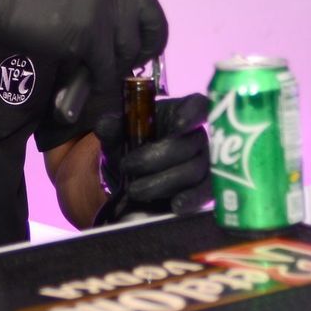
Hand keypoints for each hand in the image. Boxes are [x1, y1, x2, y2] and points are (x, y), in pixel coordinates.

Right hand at [0, 0, 166, 121]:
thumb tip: (115, 28)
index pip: (150, 6)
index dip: (153, 32)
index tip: (143, 49)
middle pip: (142, 32)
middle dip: (134, 55)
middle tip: (119, 67)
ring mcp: (101, 10)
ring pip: (124, 52)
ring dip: (112, 69)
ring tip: (97, 76)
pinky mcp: (88, 34)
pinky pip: (104, 67)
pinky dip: (97, 81)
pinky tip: (86, 83)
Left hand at [94, 93, 212, 221]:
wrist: (130, 178)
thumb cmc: (130, 146)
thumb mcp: (117, 135)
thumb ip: (111, 127)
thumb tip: (105, 125)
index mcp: (179, 113)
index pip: (197, 105)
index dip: (192, 113)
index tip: (179, 124)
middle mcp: (196, 136)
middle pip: (192, 143)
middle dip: (158, 156)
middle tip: (128, 166)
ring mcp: (204, 163)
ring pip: (195, 170)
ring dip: (164, 181)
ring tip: (135, 190)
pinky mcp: (204, 189)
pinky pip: (204, 193)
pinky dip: (190, 199)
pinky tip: (176, 205)